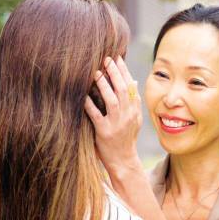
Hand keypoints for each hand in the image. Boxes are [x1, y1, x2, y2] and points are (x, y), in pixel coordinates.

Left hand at [84, 56, 142, 171]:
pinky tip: (83, 95)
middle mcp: (128, 116)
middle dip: (115, 73)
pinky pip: (96, 115)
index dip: (124, 71)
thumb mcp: (135, 119)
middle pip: (123, 90)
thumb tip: (134, 81)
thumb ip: (134, 101)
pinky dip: (89, 104)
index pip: (131, 87)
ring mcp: (116, 124)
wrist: (123, 160)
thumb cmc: (126, 138)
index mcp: (135, 111)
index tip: (117, 58)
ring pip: (112, 100)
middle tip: (106, 59)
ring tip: (96, 73)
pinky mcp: (104, 132)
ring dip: (104, 85)